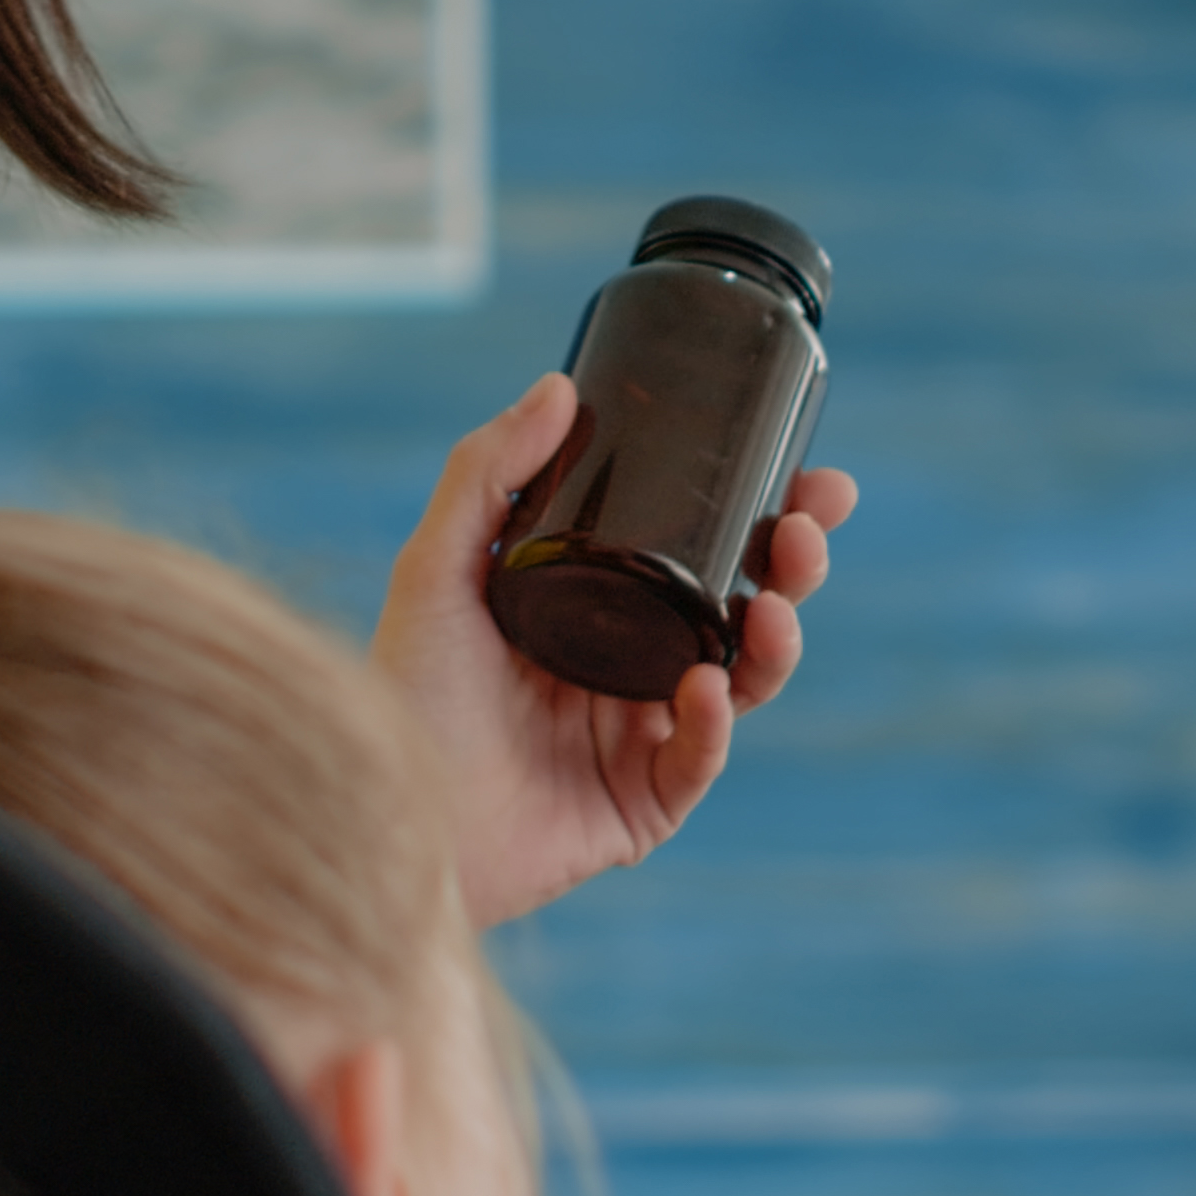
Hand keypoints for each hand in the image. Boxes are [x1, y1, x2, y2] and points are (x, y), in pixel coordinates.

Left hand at [374, 373, 857, 927]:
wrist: (385, 810)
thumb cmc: (402, 694)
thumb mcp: (437, 567)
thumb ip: (484, 473)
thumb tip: (559, 385)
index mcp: (599, 610)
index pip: (700, 551)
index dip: (763, 514)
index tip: (807, 476)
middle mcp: (630, 670)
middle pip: (740, 609)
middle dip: (792, 568)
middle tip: (811, 529)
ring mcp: (642, 739)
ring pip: (741, 682)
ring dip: (776, 643)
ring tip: (776, 609)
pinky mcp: (643, 805)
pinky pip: (699, 761)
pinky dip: (711, 725)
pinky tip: (701, 688)